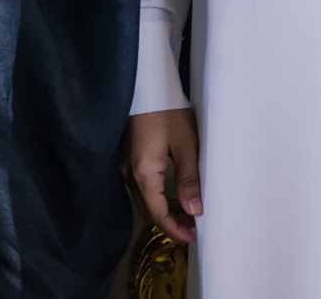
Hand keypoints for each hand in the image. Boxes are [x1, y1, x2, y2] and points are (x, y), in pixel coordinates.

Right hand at [126, 108, 202, 243]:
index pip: (157, 214)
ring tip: (188, 211)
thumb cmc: (167, 110)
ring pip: (143, 199)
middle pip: (148, 210)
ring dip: (164, 209)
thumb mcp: (185, 145)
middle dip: (170, 222)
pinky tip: (172, 193)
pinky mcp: (128, 156)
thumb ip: (189, 179)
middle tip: (194, 225)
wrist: (148, 85)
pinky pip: (140, 186)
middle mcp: (129, 172)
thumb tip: (194, 210)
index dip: (175, 229)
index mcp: (143, 173)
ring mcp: (126, 164)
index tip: (194, 236)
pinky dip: (156, 196)